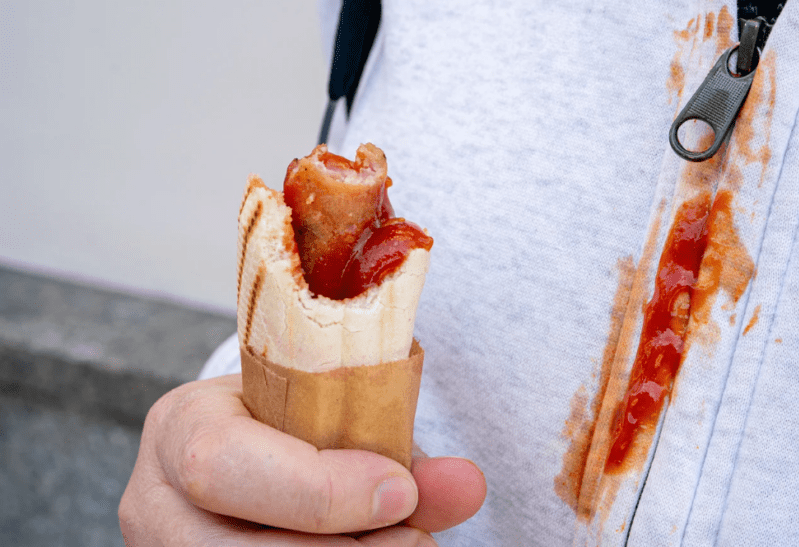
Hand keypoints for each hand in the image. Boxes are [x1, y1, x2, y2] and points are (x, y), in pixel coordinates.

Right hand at [119, 374, 486, 545]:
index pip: (221, 464)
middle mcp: (155, 501)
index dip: (316, 489)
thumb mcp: (342, 414)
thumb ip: (401, 449)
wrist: (266, 446)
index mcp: (182, 425)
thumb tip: (467, 485)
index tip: (402, 491)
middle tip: (415, 540)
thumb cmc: (304, 421)